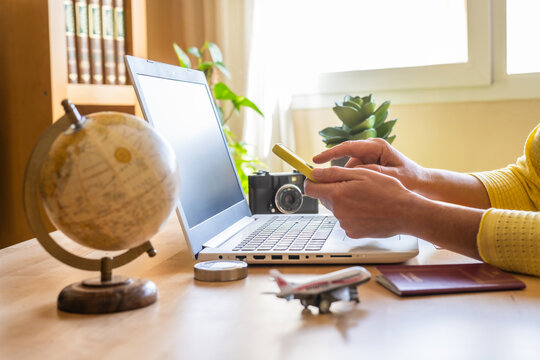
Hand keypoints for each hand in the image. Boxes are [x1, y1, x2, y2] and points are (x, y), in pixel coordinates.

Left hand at [304, 166, 418, 238]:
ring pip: (337, 209)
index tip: (318, 177)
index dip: (312, 181)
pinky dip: (353, 214)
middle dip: (333, 190)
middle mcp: (338, 211)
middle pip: (324, 199)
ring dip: (345, 202)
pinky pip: (346, 220)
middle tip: (353, 185)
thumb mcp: (361, 174)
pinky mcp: (353, 232)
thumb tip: (315, 173)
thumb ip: (334, 173)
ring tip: (365, 198)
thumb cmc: (388, 191)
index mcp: (337, 194)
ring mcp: (345, 224)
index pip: (310, 189)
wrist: (406, 213)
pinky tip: (367, 210)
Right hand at [312, 138, 427, 192]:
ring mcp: (370, 159)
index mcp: (377, 147)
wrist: (423, 185)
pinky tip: (360, 195)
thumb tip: (352, 172)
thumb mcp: (391, 177)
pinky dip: (355, 185)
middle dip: (340, 174)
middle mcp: (372, 150)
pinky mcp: (370, 168)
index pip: (347, 147)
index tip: (316, 160)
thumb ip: (372, 173)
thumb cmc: (411, 179)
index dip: (330, 153)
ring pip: (350, 170)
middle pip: (346, 160)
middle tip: (333, 187)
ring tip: (357, 195)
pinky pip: (356, 176)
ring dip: (349, 182)